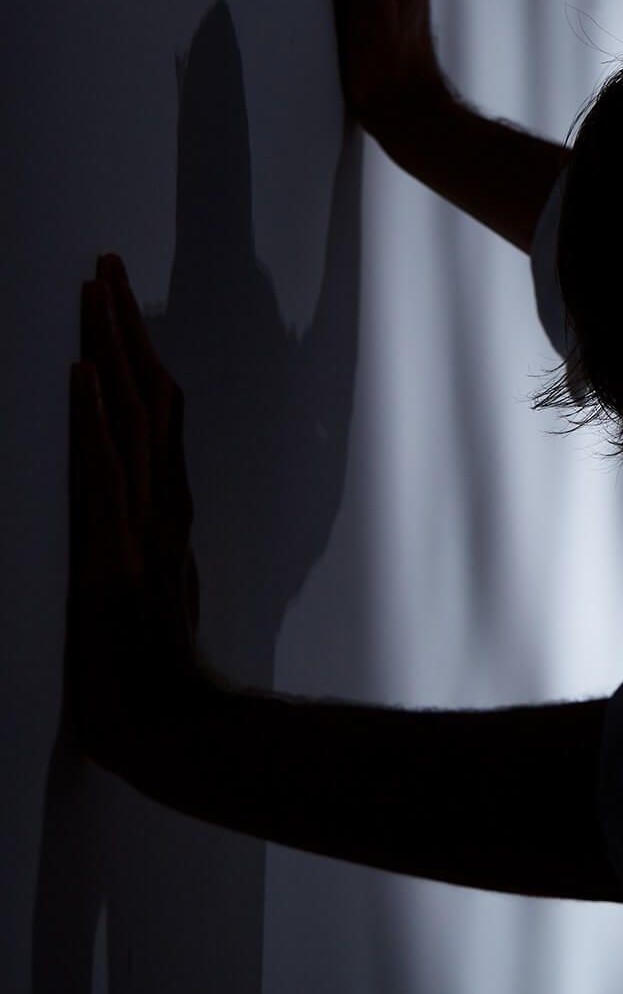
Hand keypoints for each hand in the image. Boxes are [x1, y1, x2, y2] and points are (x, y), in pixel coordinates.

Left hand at [68, 253, 213, 786]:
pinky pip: (103, 472)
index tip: (117, 300)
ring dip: (107, 349)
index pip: (152, 414)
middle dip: (123, 326)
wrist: (170, 732)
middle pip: (145, 396)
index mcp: (165, 510)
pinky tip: (81, 375)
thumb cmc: (151, 675)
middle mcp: (160, 503)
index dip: (134, 353)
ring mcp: (140, 523)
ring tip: (93, 289)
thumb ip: (158, 554)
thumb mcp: (152, 598)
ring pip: (126, 417)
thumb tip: (159, 524)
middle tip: (104, 262)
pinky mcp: (114, 550)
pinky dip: (92, 420)